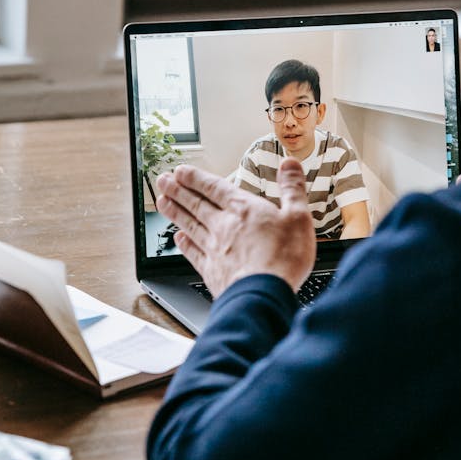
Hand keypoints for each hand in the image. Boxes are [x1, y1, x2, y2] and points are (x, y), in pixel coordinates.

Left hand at [155, 160, 315, 297]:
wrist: (263, 294)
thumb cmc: (283, 258)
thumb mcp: (298, 216)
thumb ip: (292, 188)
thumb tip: (290, 165)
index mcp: (243, 209)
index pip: (214, 187)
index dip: (195, 177)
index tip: (181, 170)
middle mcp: (223, 226)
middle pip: (195, 204)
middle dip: (178, 190)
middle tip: (163, 181)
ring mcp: (214, 249)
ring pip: (189, 225)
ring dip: (174, 212)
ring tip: (162, 202)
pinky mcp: (211, 271)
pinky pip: (192, 253)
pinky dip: (183, 244)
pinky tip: (178, 239)